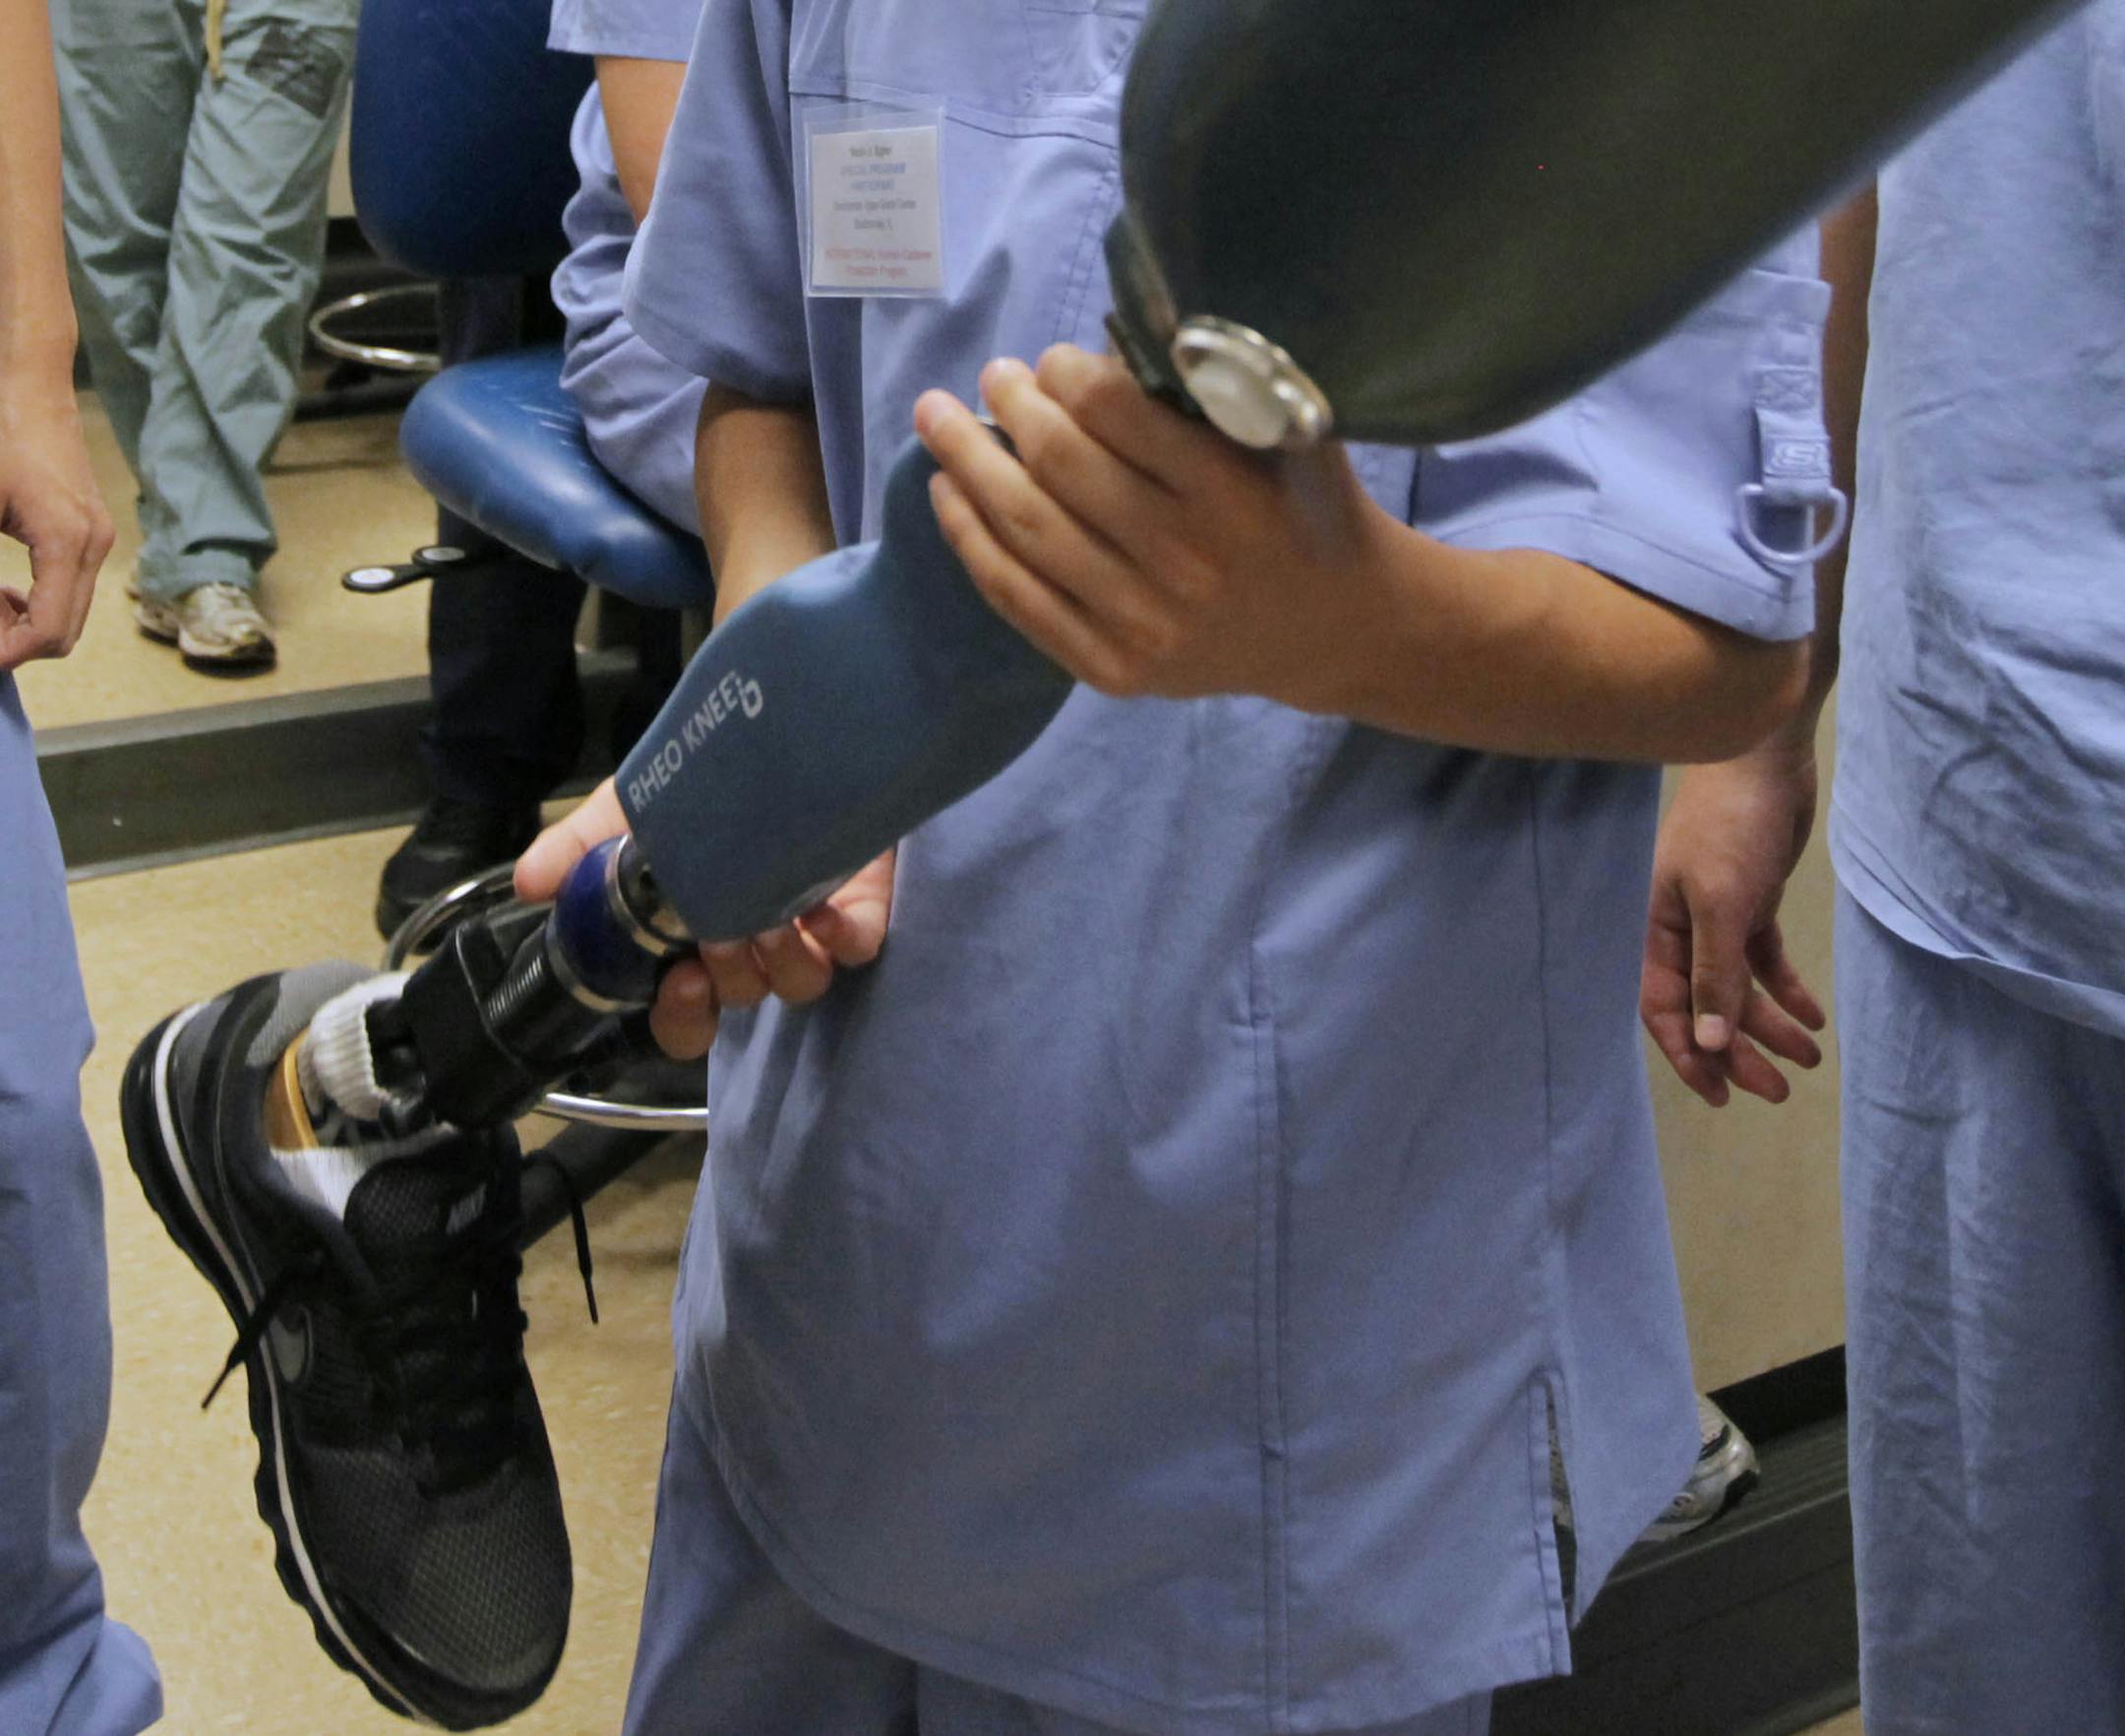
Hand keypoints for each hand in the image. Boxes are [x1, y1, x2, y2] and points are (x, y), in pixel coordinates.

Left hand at [0, 376, 113, 670]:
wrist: (33, 391)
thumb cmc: (1, 438)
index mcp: (65, 541)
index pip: (50, 629)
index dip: (8, 654)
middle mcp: (93, 547)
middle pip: (65, 633)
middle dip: (15, 643)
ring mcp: (98, 542)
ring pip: (70, 617)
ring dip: (24, 624)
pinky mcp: (92, 535)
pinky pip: (71, 592)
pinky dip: (38, 604)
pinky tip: (6, 589)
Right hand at [515, 778, 895, 1059]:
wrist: (787, 732)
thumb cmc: (709, 781)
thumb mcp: (632, 808)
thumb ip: (580, 847)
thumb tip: (532, 882)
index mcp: (696, 938)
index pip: (687, 1017)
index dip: (682, 1019)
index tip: (677, 984)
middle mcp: (753, 942)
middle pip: (741, 998)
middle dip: (727, 977)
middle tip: (716, 934)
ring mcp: (809, 928)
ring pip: (798, 983)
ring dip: (777, 962)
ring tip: (765, 918)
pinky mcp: (861, 905)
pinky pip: (858, 946)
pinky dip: (842, 937)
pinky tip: (821, 910)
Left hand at [914, 345, 1392, 709]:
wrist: (1335, 629)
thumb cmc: (1306, 510)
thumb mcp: (1289, 432)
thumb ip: (1215, 386)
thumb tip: (1107, 343)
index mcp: (1227, 490)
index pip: (1110, 410)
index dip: (1062, 372)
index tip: (1051, 361)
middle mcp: (1183, 559)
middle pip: (1056, 465)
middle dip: (1008, 407)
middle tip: (991, 376)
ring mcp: (1143, 623)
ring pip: (1024, 529)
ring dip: (965, 464)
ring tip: (937, 420)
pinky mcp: (1113, 669)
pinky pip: (1018, 598)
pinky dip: (969, 541)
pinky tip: (946, 496)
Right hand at [1641, 739, 1826, 1106]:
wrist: (1763, 761)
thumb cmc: (1730, 828)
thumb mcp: (1720, 904)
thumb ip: (1714, 975)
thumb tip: (1708, 1043)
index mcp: (1657, 932)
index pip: (1664, 1008)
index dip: (1689, 1054)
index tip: (1722, 1096)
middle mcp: (1682, 932)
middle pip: (1707, 1007)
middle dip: (1739, 1051)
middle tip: (1778, 1091)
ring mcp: (1718, 918)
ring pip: (1739, 989)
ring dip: (1770, 1026)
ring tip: (1809, 1058)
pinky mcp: (1752, 904)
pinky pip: (1764, 962)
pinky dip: (1787, 991)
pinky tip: (1813, 1017)